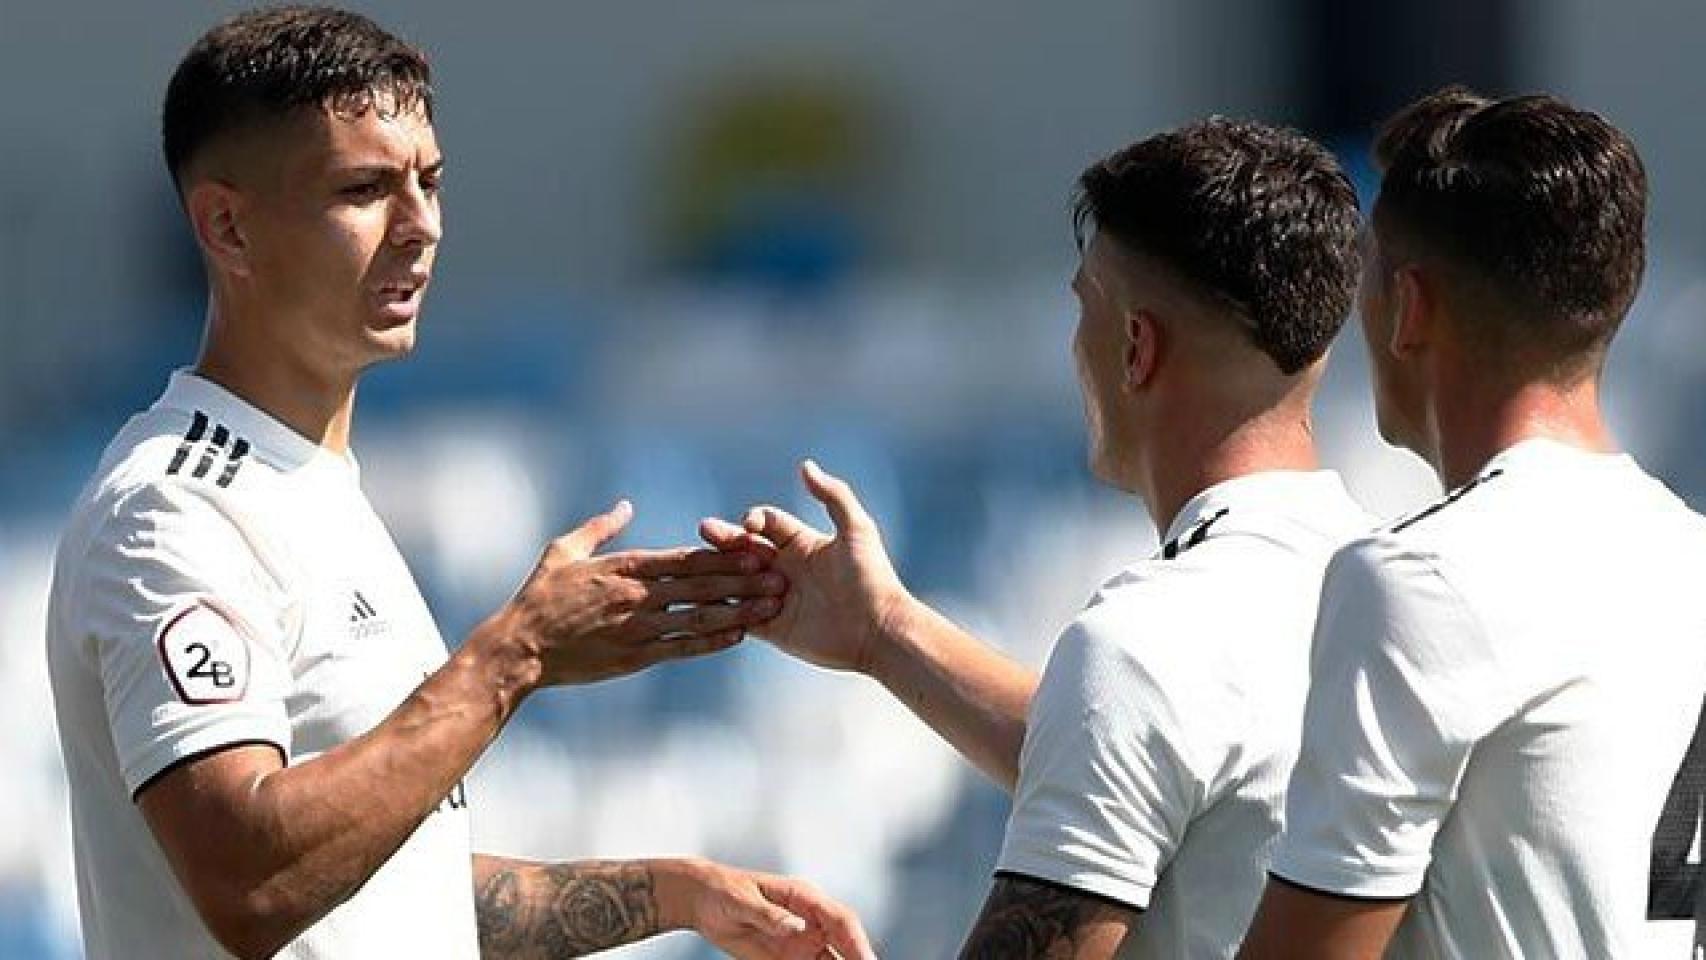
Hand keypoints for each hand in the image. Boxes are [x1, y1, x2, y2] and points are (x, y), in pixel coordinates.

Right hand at [487, 500, 786, 686]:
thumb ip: (599, 528)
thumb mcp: (563, 551)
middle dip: (744, 580)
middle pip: (701, 585)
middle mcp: (637, 595)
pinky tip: (738, 636)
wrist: (520, 648)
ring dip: (738, 611)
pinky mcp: (634, 656)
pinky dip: (711, 642)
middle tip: (781, 576)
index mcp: (625, 566)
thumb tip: (625, 505)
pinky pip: (681, 648)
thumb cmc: (539, 597)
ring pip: (698, 617)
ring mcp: (637, 627)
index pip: (685, 557)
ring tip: (771, 607)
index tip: (757, 548)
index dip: (725, 554)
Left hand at [657, 858, 876, 959]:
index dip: (857, 942)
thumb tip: (795, 927)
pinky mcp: (790, 957)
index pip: (841, 919)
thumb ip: (768, 914)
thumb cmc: (724, 892)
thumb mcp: (742, 900)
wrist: (703, 902)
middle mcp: (811, 920)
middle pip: (845, 943)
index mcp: (805, 898)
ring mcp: (803, 941)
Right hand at [699, 460, 908, 675]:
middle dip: (725, 539)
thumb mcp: (856, 529)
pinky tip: (708, 594)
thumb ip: (833, 495)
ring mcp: (776, 598)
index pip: (766, 522)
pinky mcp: (772, 627)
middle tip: (705, 529)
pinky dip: (725, 605)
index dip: (754, 519)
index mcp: (802, 544)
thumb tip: (806, 465)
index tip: (750, 524)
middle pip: (744, 548)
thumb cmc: (871, 577)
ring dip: (724, 570)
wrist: (878, 629)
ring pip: (737, 580)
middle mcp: (786, 569)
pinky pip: (740, 614)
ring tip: (708, 565)